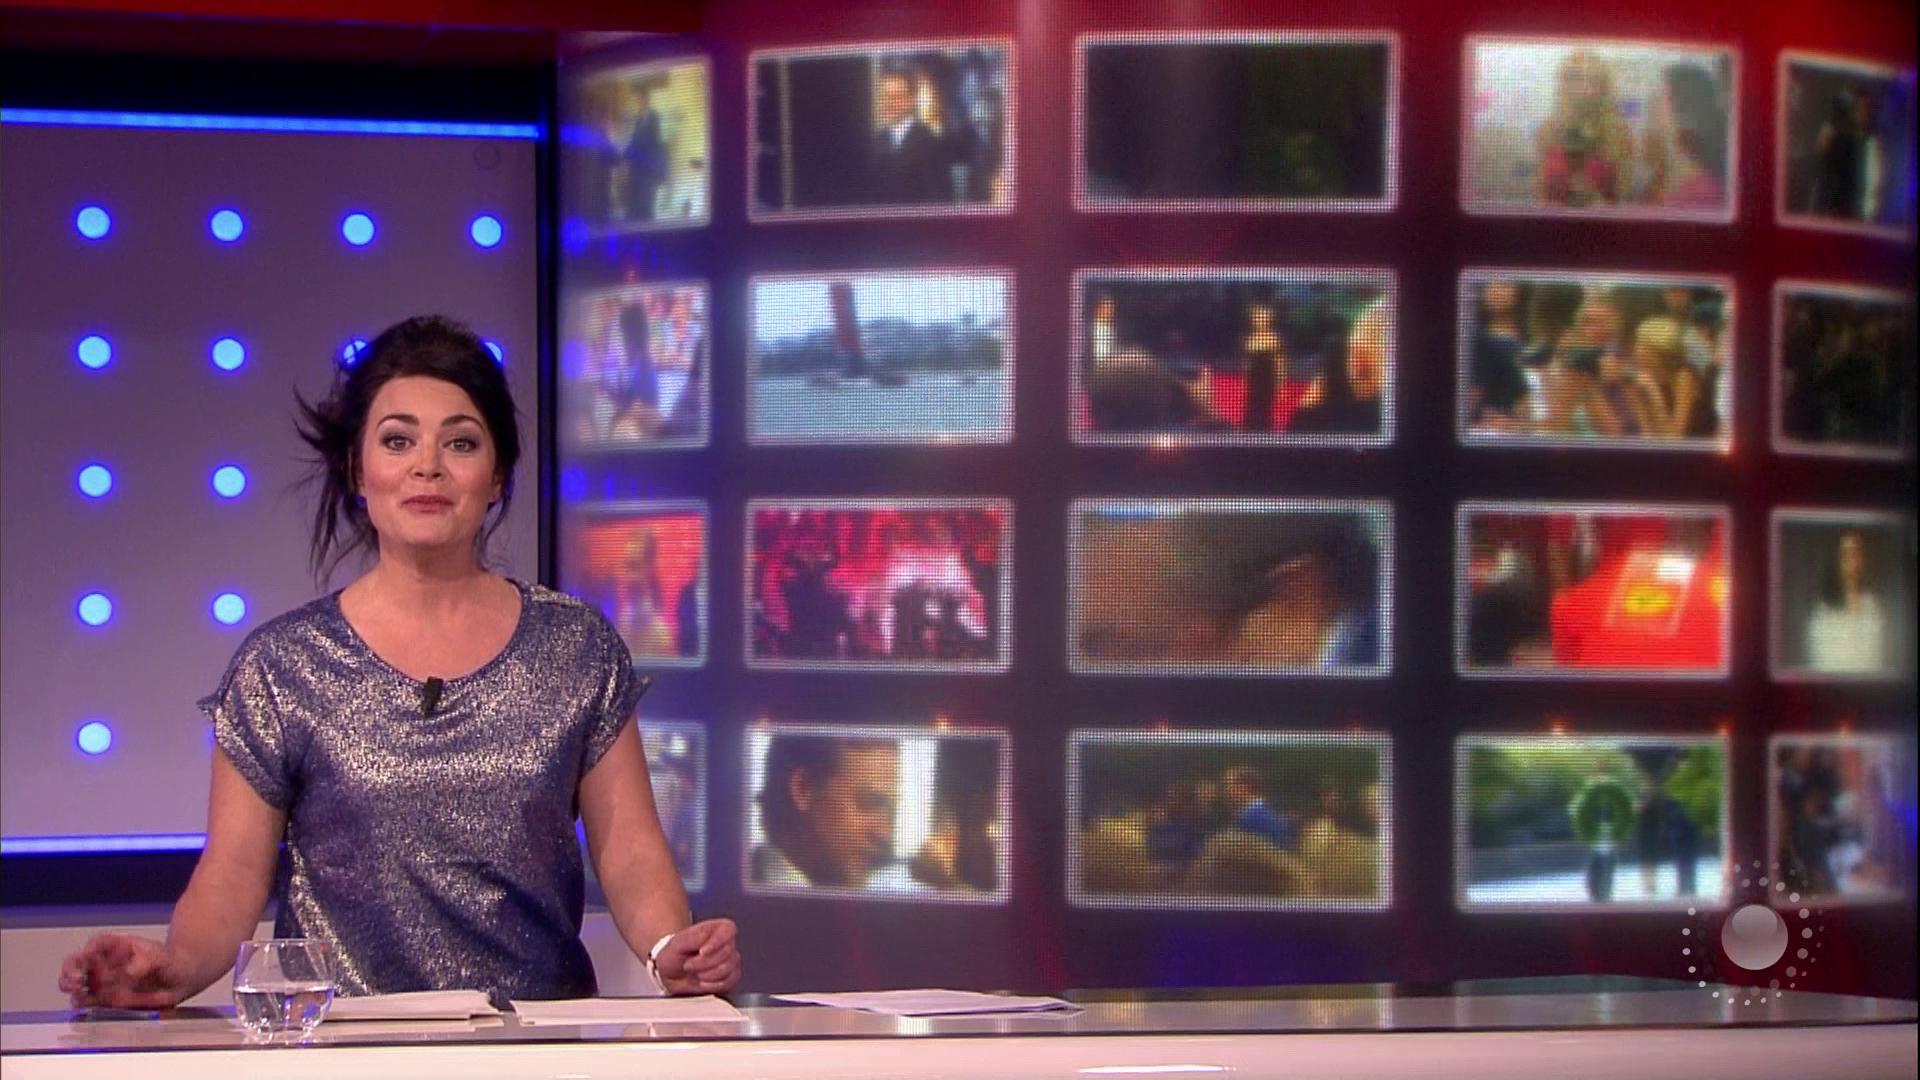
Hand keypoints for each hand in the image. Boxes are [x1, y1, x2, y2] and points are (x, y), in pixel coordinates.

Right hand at [58, 933, 189, 1009]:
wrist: (180, 980)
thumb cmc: (170, 961)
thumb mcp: (162, 957)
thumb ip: (147, 961)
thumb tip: (130, 971)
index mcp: (118, 946)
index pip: (96, 943)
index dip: (88, 950)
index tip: (86, 958)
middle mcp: (105, 962)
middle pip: (77, 962)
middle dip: (70, 971)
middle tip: (77, 981)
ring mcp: (103, 981)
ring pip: (75, 982)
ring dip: (70, 987)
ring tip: (78, 994)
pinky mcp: (105, 999)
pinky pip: (86, 1000)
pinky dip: (80, 1003)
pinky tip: (82, 1005)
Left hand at [654, 918, 739, 995]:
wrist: (671, 975)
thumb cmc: (675, 955)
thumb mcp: (677, 943)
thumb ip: (692, 938)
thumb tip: (706, 934)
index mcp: (717, 928)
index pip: (728, 930)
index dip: (717, 942)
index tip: (702, 952)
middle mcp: (727, 943)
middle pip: (726, 953)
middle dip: (704, 963)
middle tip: (688, 965)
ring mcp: (731, 960)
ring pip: (727, 969)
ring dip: (706, 975)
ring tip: (694, 973)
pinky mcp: (731, 977)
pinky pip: (728, 982)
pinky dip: (711, 985)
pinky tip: (702, 981)